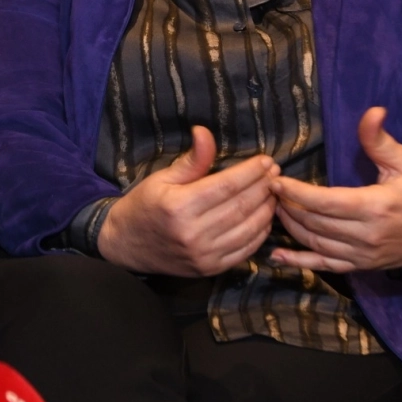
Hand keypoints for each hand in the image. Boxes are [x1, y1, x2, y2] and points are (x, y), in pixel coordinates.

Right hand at [97, 127, 278, 276]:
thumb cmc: (145, 205)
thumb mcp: (163, 178)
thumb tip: (204, 132)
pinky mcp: (210, 269)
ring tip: (274, 192)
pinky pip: (244, 250)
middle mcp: (193, 233)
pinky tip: (265, 217)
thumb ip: (191, 160)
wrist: (126, 245)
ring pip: (248, 229)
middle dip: (263, 187)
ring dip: (266, 209)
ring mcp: (203, 255)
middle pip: (241, 206)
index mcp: (179, 206)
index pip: (226, 186)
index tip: (266, 161)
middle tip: (275, 173)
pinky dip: (260, 233)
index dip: (250, 172)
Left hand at [269, 107, 401, 272]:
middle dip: (287, 206)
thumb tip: (372, 111)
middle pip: (315, 223)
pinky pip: (327, 267)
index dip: (296, 192)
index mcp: (376, 207)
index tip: (275, 180)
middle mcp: (367, 236)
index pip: (325, 202)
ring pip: (316, 244)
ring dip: (291, 227)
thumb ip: (380, 140)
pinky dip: (300, 262)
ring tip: (272, 209)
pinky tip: (277, 255)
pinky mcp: (365, 266)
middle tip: (267, 190)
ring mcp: (365, 255)